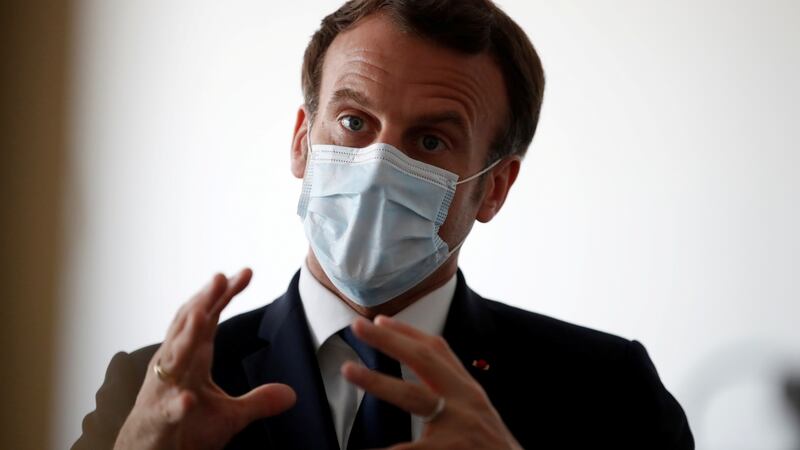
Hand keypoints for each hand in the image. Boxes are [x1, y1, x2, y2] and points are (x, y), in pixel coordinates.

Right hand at [114, 269, 296, 449]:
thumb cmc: (185, 430)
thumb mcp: (230, 416)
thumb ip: (259, 401)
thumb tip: (291, 394)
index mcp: (192, 359)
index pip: (209, 319)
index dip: (224, 295)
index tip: (245, 273)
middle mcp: (175, 367)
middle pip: (189, 327)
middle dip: (203, 301)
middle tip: (220, 277)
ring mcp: (164, 391)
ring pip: (173, 359)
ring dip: (185, 337)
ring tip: (200, 314)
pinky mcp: (160, 420)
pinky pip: (169, 410)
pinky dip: (178, 403)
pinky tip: (189, 399)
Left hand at [341, 315, 521, 449]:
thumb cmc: (492, 447)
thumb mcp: (477, 412)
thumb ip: (452, 394)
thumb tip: (423, 381)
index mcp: (468, 390)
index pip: (438, 350)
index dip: (408, 332)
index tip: (380, 320)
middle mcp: (464, 402)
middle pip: (423, 360)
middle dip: (389, 340)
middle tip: (357, 325)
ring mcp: (457, 427)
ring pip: (413, 396)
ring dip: (377, 380)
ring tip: (348, 370)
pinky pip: (407, 449)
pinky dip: (383, 449)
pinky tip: (360, 448)